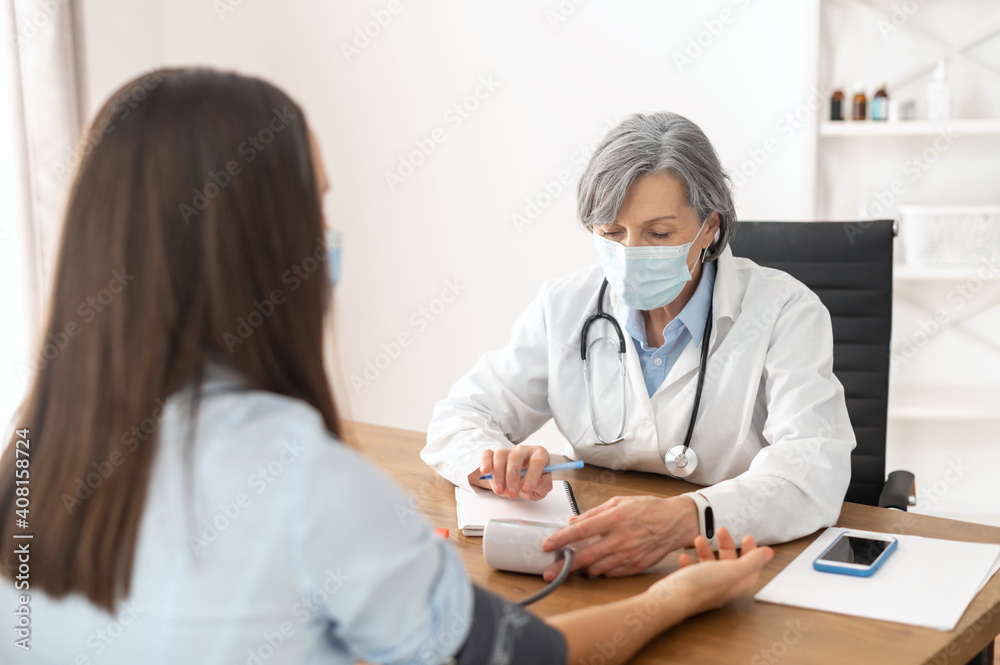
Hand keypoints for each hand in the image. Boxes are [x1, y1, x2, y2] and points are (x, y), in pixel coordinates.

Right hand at [475, 446, 552, 500]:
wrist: (521, 481)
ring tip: (500, 491)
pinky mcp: (494, 455)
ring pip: (500, 455)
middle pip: (515, 457)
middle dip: (512, 478)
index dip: (531, 475)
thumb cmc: (533, 482)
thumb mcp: (543, 487)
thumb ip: (543, 485)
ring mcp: (508, 451)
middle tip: (512, 494)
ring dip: (499, 475)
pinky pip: (488, 454)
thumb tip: (535, 482)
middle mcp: (523, 450)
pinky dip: (485, 462)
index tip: (526, 488)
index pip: (537, 461)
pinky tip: (485, 472)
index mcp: (539, 454)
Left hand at [541, 495, 698, 580]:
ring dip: (583, 568)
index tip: (547, 546)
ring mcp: (630, 555)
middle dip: (564, 566)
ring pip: (597, 569)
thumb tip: (572, 521)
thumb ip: (594, 512)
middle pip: (586, 557)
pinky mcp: (636, 566)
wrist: (676, 522)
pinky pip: (612, 573)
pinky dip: (602, 570)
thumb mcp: (619, 502)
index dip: (561, 539)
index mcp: (615, 518)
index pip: (581, 531)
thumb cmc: (648, 509)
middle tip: (548, 572)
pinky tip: (599, 564)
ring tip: (575, 564)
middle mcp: (621, 539)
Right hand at [652, 526, 772, 616]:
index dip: (751, 552)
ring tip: (698, 540)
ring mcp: (703, 588)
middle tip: (721, 530)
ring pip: (709, 566)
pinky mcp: (687, 587)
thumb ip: (751, 561)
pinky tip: (685, 556)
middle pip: (729, 564)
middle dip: (726, 546)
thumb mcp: (730, 570)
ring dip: (706, 551)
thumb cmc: (699, 586)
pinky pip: (691, 572)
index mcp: (733, 584)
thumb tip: (769, 553)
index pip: (750, 568)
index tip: (747, 537)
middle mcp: (720, 588)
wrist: (670, 600)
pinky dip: (690, 562)